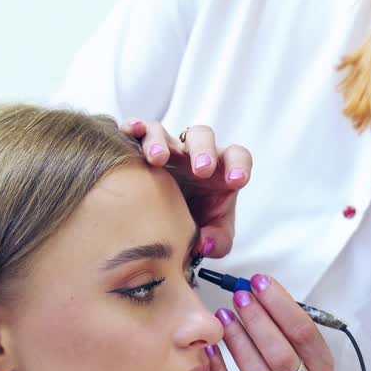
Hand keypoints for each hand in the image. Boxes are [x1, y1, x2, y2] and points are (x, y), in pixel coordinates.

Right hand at [124, 120, 249, 258]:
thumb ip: (218, 241)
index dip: (239, 165)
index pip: (236, 155)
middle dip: (203, 151)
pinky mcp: (140, 149)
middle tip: (201, 171)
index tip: (236, 182)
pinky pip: (136, 131)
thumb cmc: (198, 224)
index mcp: (220, 169)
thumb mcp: (215, 237)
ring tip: (158, 160)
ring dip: (160, 142)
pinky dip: (133, 127)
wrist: (166, 226)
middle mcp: (192, 154)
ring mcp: (165, 149)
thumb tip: (203, 243)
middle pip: (201, 135)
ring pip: (163, 131)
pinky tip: (131, 131)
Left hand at [204, 274, 346, 370]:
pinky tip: (211, 348)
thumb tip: (258, 291)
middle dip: (258, 319)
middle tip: (240, 295)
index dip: (281, 304)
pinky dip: (218, 370)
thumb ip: (288, 332)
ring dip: (238, 340)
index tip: (261, 282)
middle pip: (280, 353)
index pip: (304, 333)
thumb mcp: (308, 364)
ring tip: (224, 315)